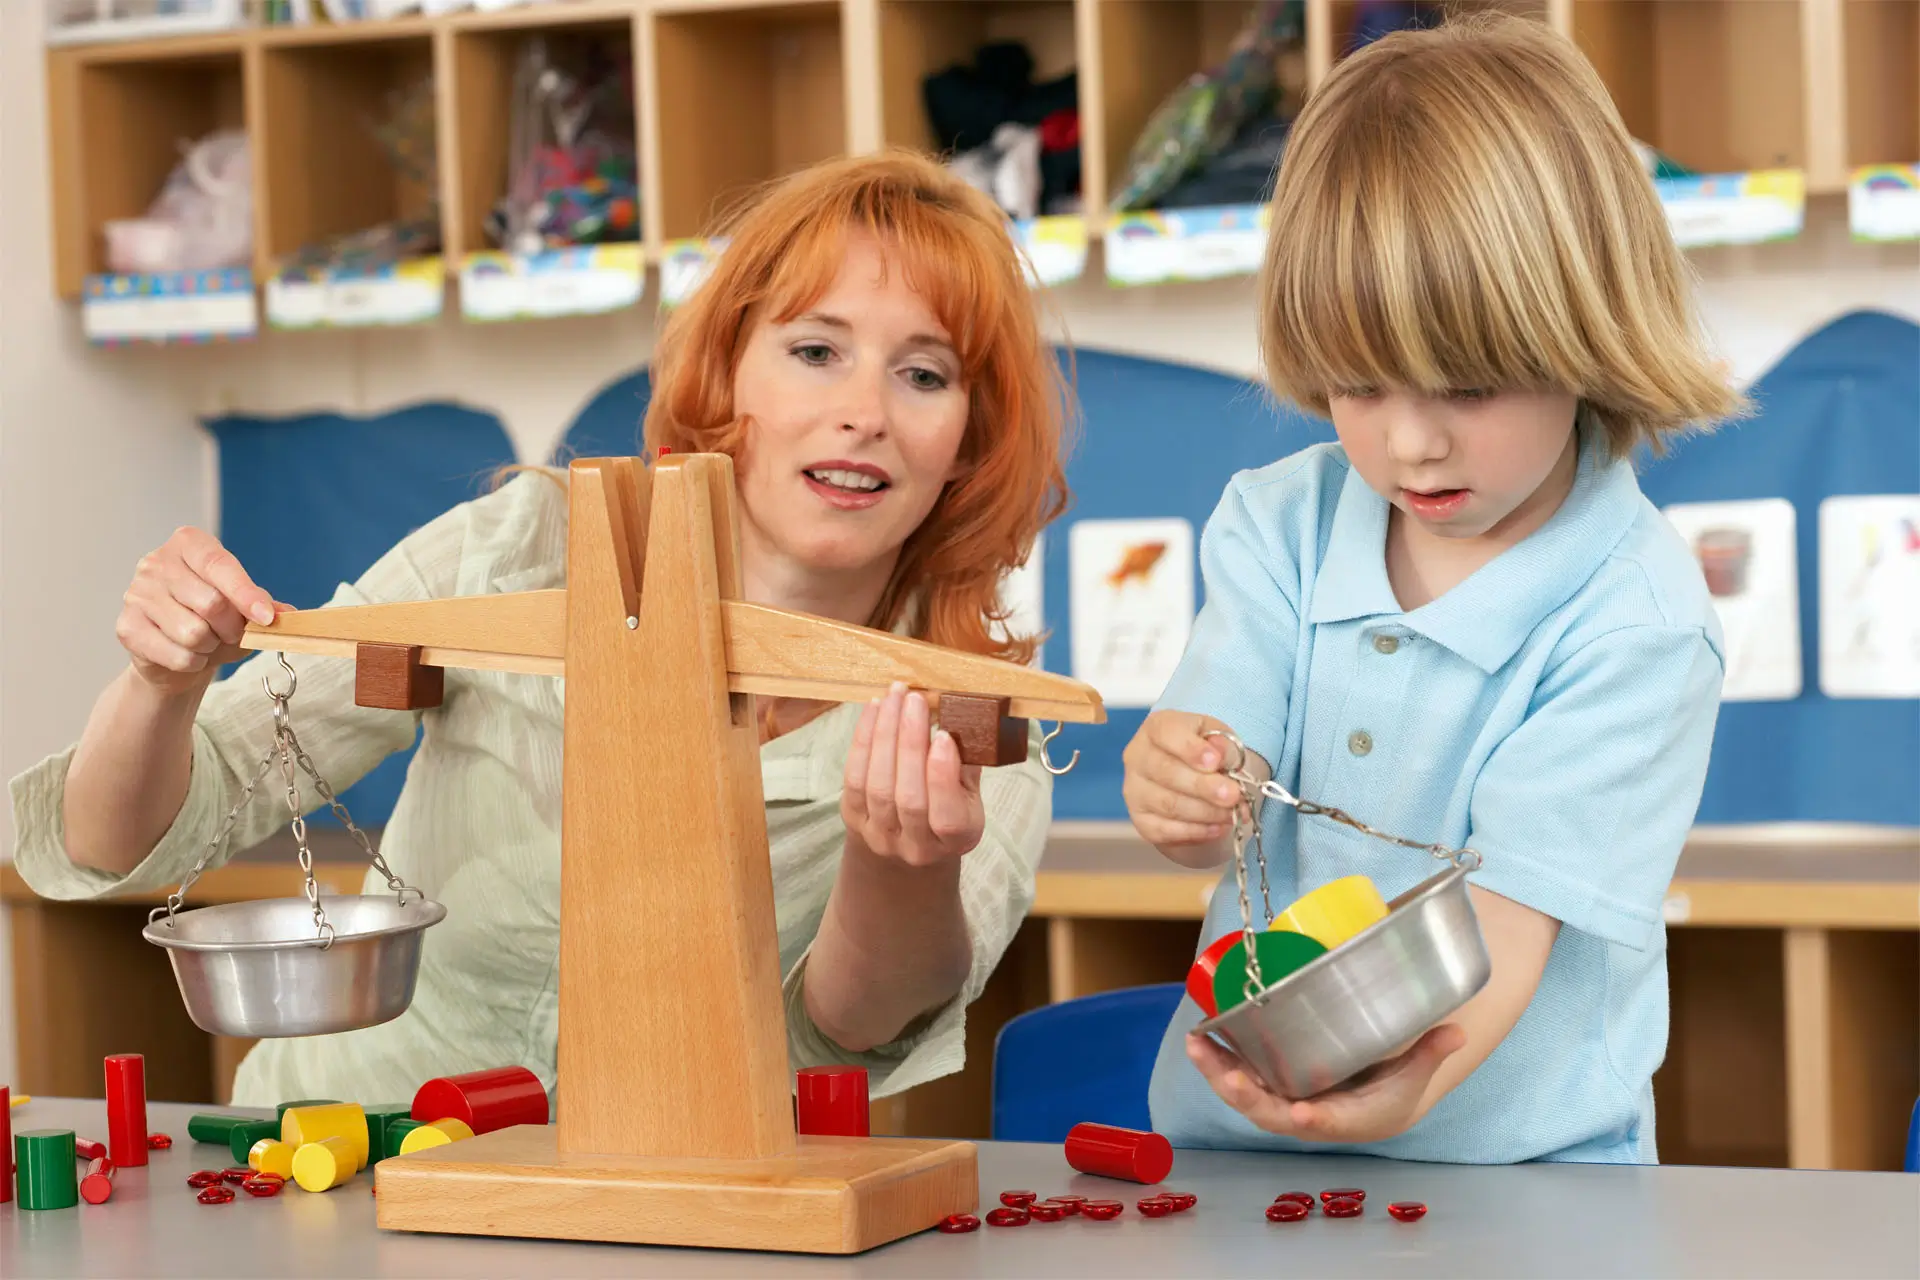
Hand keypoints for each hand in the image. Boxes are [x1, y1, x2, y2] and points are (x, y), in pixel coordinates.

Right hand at [116, 527, 282, 695]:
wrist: (175, 654)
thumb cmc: (214, 621)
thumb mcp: (244, 608)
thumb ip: (266, 606)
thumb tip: (286, 614)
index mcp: (189, 544)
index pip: (220, 565)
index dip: (246, 594)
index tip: (266, 617)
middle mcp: (157, 562)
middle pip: (211, 603)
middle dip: (232, 628)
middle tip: (232, 633)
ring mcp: (136, 593)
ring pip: (194, 633)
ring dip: (211, 647)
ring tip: (206, 642)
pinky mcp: (126, 627)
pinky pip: (177, 655)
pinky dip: (193, 662)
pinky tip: (187, 654)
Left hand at [840, 682, 983, 866]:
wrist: (907, 839)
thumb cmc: (946, 807)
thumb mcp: (968, 794)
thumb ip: (965, 764)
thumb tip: (961, 717)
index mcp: (956, 840)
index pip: (948, 818)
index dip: (942, 776)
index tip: (943, 736)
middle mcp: (917, 846)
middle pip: (909, 797)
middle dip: (910, 742)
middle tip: (915, 700)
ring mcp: (881, 836)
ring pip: (878, 785)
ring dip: (884, 733)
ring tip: (895, 696)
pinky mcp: (854, 820)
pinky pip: (853, 777)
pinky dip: (863, 739)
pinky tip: (875, 709)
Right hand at [1122, 710, 1242, 847]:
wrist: (1189, 777)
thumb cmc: (1202, 753)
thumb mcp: (1217, 738)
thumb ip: (1223, 743)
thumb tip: (1221, 752)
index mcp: (1156, 728)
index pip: (1166, 733)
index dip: (1190, 749)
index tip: (1215, 762)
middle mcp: (1138, 757)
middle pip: (1167, 772)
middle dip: (1204, 787)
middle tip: (1233, 796)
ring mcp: (1135, 790)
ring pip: (1168, 804)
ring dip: (1205, 812)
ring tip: (1232, 813)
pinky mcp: (1140, 819)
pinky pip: (1165, 830)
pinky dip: (1195, 832)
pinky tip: (1216, 828)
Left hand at [1185, 1022, 1466, 1144]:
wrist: (1372, 1101)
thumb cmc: (1393, 1088)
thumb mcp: (1414, 1073)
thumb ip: (1430, 1053)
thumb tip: (1456, 1032)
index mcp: (1346, 1119)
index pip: (1328, 1123)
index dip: (1313, 1119)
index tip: (1300, 1114)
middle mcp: (1306, 1115)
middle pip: (1271, 1113)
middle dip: (1248, 1096)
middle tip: (1232, 1078)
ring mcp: (1282, 1099)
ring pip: (1244, 1095)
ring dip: (1218, 1073)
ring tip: (1197, 1045)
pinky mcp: (1268, 1082)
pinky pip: (1237, 1075)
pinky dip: (1217, 1060)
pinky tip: (1199, 1037)